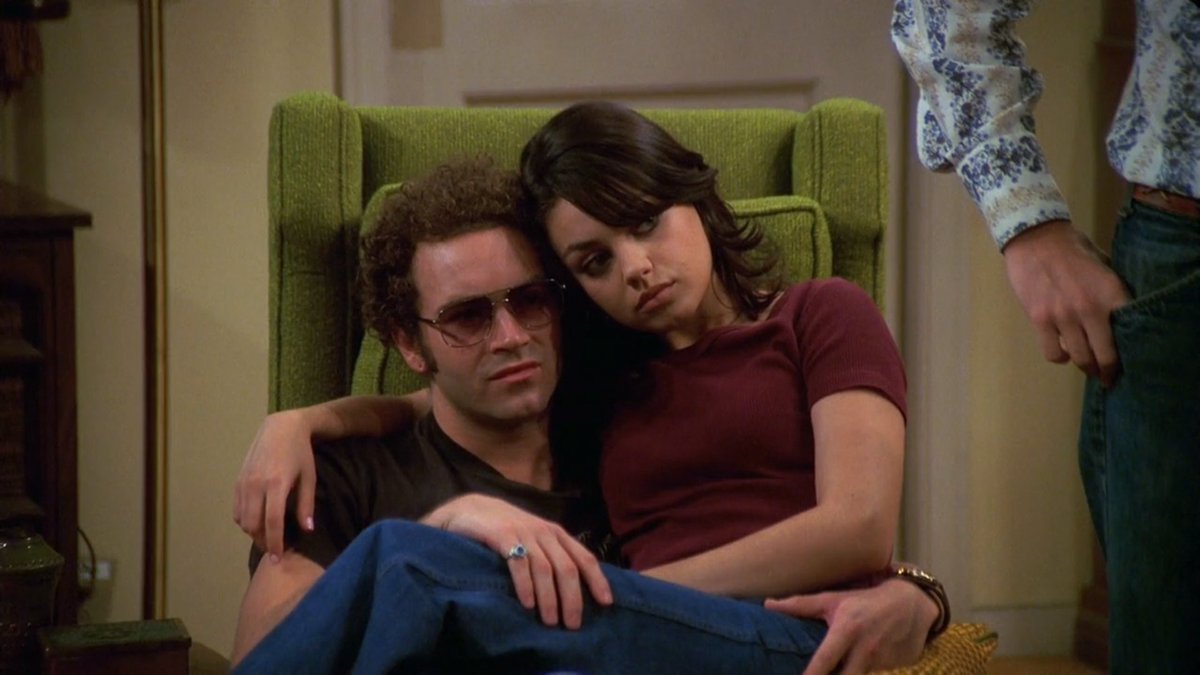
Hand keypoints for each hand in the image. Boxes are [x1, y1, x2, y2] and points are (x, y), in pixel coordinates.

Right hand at [233, 408, 317, 558]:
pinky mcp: (237, 481)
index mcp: (276, 484)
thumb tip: (307, 530)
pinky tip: (257, 522)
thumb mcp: (309, 477)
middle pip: (253, 525)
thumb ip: (306, 505)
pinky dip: (245, 521)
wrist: (280, 428)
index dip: (275, 543)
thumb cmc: (300, 453)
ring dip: (253, 533)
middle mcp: (255, 484)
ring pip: (242, 520)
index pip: (272, 523)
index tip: (278, 559)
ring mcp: (243, 482)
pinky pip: (236, 509)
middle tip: (275, 550)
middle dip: (262, 542)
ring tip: (267, 537)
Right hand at [422, 494, 612, 628]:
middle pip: (567, 568)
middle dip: (573, 598)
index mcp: (556, 534)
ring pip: (545, 569)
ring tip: (550, 621)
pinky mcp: (502, 536)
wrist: (471, 509)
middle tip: (572, 625)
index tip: (606, 603)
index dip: (597, 580)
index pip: (585, 557)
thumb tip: (574, 590)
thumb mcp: (535, 539)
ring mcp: (523, 533)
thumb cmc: (507, 530)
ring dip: (550, 598)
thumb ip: (552, 556)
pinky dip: (525, 585)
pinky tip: (527, 604)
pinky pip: (518, 563)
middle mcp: (544, 533)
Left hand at [765, 578, 936, 674]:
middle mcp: (863, 650)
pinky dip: (852, 674)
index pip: (823, 662)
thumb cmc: (864, 601)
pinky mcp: (889, 669)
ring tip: (825, 672)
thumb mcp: (834, 599)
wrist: (911, 605)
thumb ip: (801, 605)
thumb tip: (767, 605)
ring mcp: (878, 662)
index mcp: (846, 630)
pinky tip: (843, 671)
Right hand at [1003, 220, 1129, 385]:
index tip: (1124, 364)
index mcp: (1111, 293)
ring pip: (1078, 358)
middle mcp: (1089, 308)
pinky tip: (1061, 348)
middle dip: (1106, 371)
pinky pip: (1053, 352)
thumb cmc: (1072, 249)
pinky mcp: (1039, 319)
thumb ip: (1111, 293)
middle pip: (1103, 355)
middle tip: (1106, 377)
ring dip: (1083, 365)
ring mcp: (1063, 315)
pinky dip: (1059, 356)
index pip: (1126, 336)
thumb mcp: (1103, 267)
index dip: (1126, 356)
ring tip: (1084, 364)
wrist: (1035, 238)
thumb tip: (1119, 318)